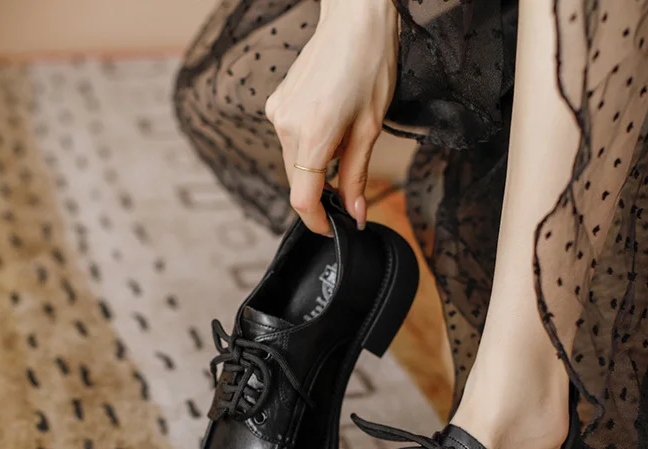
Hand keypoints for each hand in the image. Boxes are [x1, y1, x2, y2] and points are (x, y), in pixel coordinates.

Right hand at [264, 0, 398, 234]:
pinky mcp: (277, 102)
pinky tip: (330, 125)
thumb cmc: (369, 65)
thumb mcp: (370, 129)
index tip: (332, 229)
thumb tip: (355, 214)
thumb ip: (357, 176)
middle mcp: (286, 126)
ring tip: (344, 143)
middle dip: (321, 193)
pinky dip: (308, 146)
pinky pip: (290, 139)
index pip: (302, 199)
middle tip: (349, 191)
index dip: (317, 222)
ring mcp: (277, 113)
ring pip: (293, 161)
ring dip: (315, 167)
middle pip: (298, 181)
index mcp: (311, 135)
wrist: (355, 18)